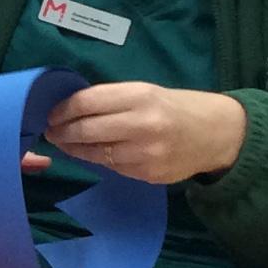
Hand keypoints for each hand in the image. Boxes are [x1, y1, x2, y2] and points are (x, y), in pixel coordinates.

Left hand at [46, 83, 245, 183]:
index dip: (62, 110)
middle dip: (62, 132)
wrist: (217, 134)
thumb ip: (111, 100)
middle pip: (85, 130)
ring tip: (66, 143)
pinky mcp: (147, 175)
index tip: (50, 114)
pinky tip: (94, 153)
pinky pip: (112, 167)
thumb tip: (69, 109)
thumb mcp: (146, 92)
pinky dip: (99, 159)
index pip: (86, 103)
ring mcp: (145, 154)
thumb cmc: (176, 107)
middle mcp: (142, 125)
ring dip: (75, 149)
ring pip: (95, 154)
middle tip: (51, 132)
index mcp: (140, 96)